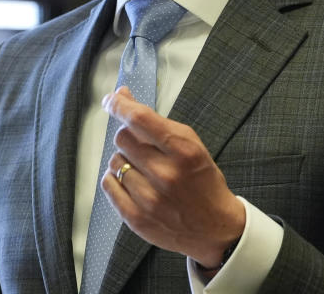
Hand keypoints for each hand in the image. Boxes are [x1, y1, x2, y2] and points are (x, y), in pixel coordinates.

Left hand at [100, 86, 244, 267]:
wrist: (215, 228)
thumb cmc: (202, 179)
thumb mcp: (190, 144)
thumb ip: (156, 121)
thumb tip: (122, 96)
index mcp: (183, 150)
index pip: (140, 119)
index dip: (120, 105)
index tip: (111, 100)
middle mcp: (165, 174)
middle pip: (122, 138)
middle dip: (129, 137)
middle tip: (142, 147)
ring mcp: (149, 199)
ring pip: (114, 162)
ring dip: (124, 161)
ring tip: (144, 170)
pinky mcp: (136, 218)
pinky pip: (108, 185)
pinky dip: (115, 179)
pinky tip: (131, 182)